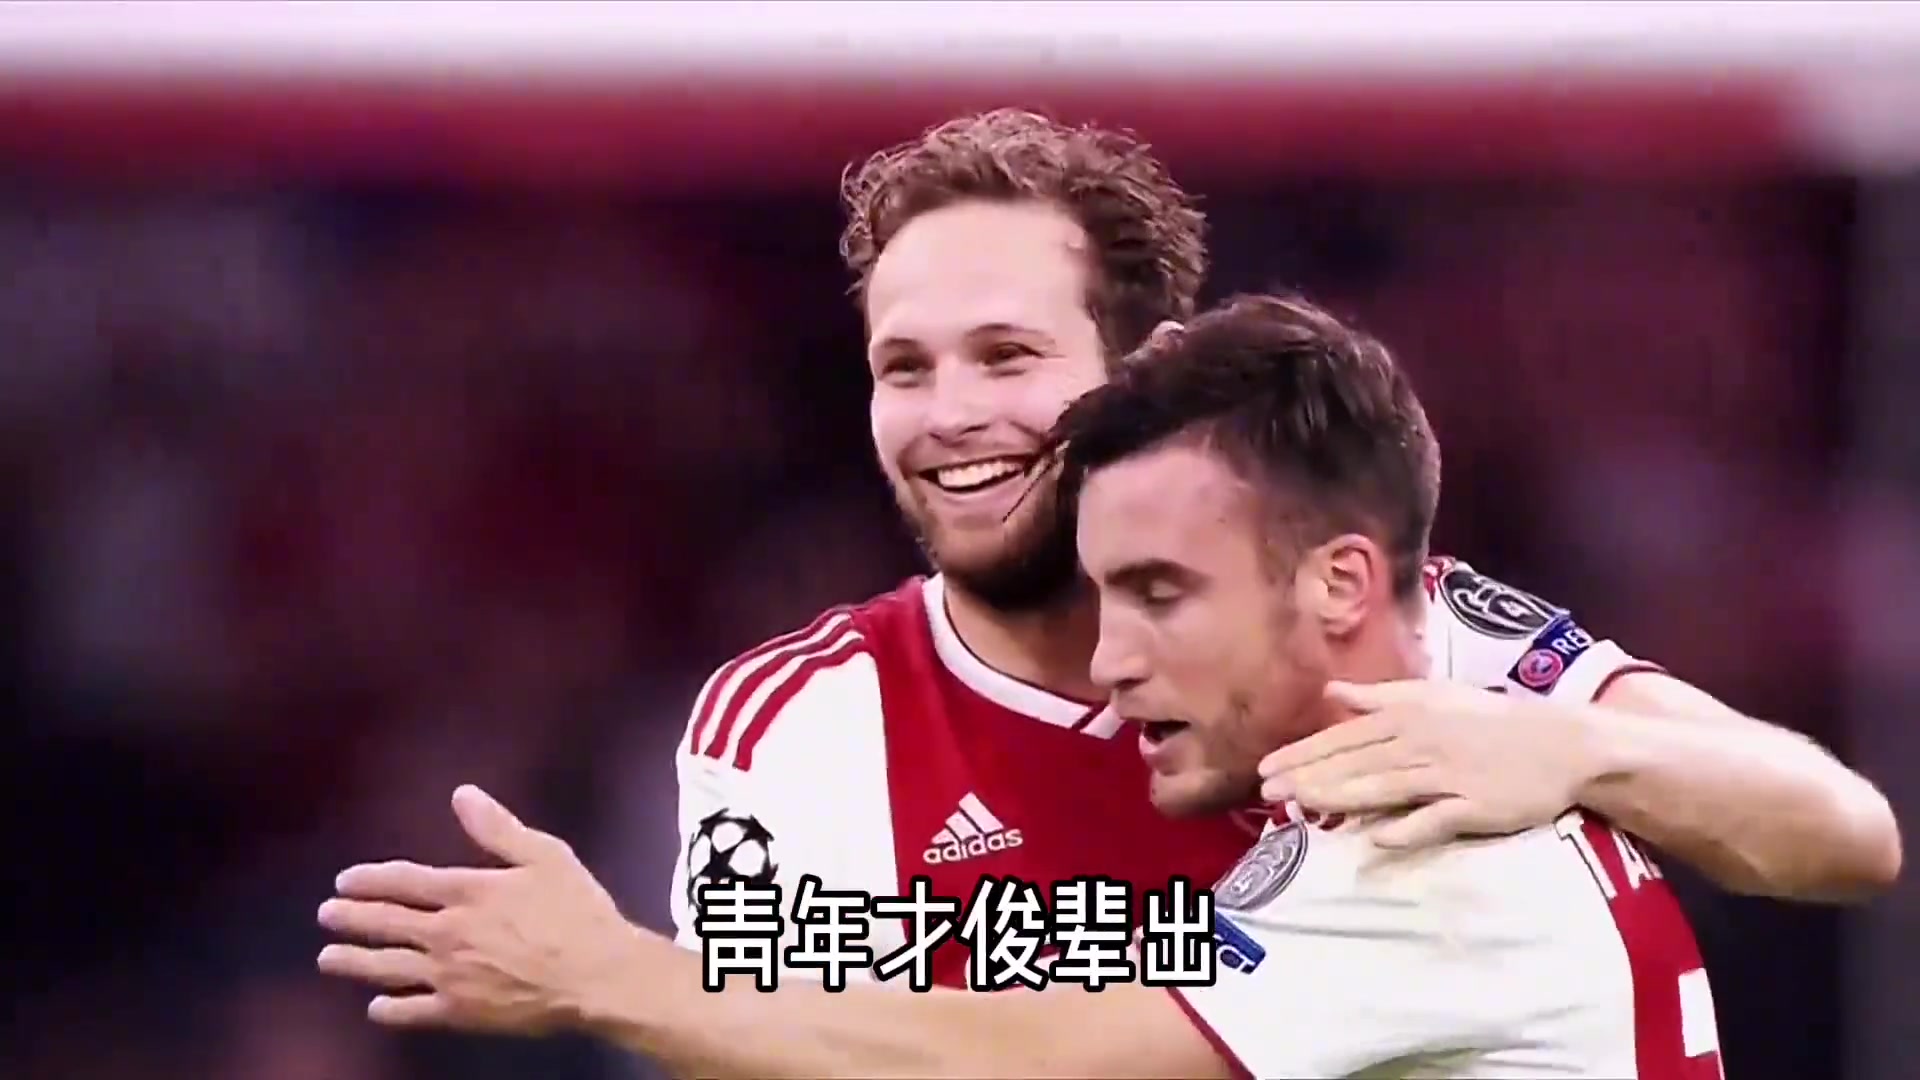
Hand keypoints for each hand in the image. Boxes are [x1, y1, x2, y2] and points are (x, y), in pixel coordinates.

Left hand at [317, 785, 642, 1032]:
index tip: (344, 881)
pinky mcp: (460, 1011)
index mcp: (467, 891)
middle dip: (350, 918)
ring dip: (354, 961)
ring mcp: (449, 975)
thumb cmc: (577, 912)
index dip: (370, 880)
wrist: (596, 975)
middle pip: (386, 923)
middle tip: (324, 916)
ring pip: (387, 967)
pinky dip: (390, 1009)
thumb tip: (462, 794)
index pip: (405, 882)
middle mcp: (447, 932)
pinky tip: (375, 1007)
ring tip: (327, 958)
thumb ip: (499, 828)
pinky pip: (413, 1011)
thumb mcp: (546, 856)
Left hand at [1259, 680, 1596, 848]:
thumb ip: (1380, 697)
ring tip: (1302, 807)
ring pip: (1386, 788)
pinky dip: (1409, 828)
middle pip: (1356, 762)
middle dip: (1308, 776)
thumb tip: (1330, 692)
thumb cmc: (1489, 720)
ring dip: (1342, 797)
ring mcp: (1449, 775)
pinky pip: (1436, 819)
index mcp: (1408, 716)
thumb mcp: (1434, 696)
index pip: (1344, 736)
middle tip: (1267, 793)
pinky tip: (1378, 840)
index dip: (1303, 753)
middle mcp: (1422, 742)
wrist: (1561, 743)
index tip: (1265, 769)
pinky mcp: (1476, 806)